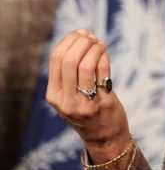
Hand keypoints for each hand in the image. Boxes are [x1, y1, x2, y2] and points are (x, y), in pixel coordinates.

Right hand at [46, 29, 130, 163]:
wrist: (103, 136)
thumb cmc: (86, 108)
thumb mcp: (68, 96)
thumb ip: (68, 73)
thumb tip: (80, 36)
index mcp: (53, 95)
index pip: (56, 59)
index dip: (69, 40)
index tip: (80, 33)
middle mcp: (66, 100)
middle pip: (69, 59)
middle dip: (83, 42)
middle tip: (92, 37)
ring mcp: (84, 103)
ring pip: (86, 65)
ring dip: (95, 48)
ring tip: (100, 44)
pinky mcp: (103, 103)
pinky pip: (103, 73)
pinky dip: (105, 58)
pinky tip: (105, 54)